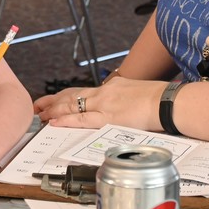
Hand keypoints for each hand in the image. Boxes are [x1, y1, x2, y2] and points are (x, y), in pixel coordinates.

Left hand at [33, 78, 166, 131]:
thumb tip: (121, 105)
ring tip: (40, 114)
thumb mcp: (138, 93)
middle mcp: (105, 93)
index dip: (65, 95)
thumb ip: (124, 99)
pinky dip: (67, 120)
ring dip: (54, 110)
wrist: (169, 102)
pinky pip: (83, 119)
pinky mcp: (110, 118)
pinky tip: (54, 122)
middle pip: (72, 96)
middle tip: (38, 105)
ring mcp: (105, 104)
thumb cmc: (160, 99)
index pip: (82, 91)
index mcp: (112, 87)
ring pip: (72, 106)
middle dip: (53, 101)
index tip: (53, 98)